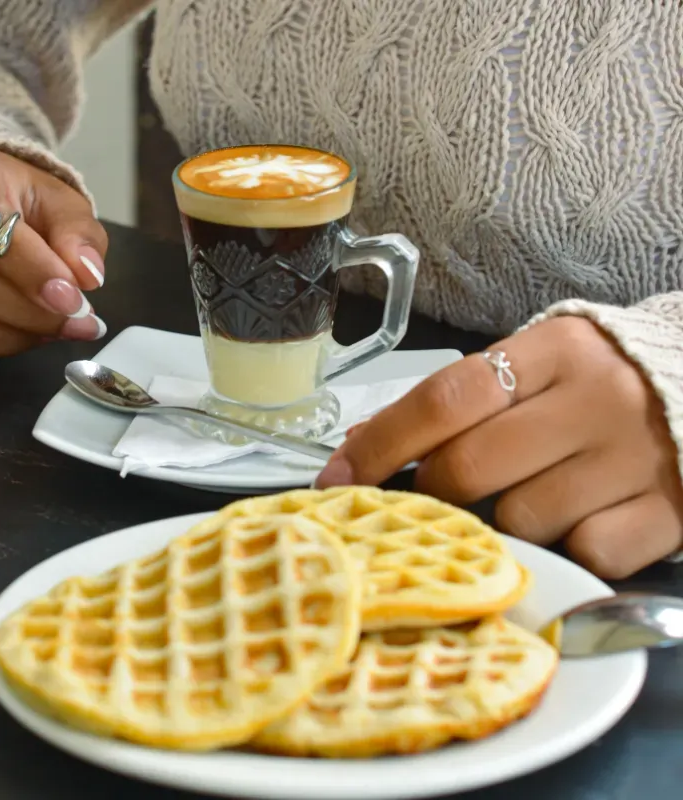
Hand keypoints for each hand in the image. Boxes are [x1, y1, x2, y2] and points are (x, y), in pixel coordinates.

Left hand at [316, 317, 682, 577]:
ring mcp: (635, 458)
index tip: (335, 478)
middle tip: (441, 489)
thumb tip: (363, 445)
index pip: (442, 399)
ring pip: (521, 518)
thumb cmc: (595, 381)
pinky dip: (567, 547)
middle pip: (469, 467)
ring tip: (535, 491)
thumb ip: (453, 402)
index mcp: (552, 351)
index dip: (379, 445)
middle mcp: (596, 398)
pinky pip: (584, 554)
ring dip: (506, 519)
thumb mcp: (530, 367)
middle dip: (435, 490)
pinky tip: (582, 518)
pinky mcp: (669, 512)